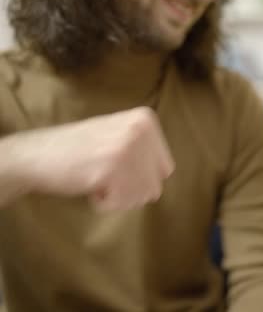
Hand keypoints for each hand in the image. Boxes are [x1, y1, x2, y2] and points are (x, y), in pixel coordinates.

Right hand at [13, 107, 174, 211]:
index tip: (114, 164)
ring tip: (97, 176)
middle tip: (103, 173)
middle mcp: (140, 130)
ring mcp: (126, 149)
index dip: (138, 176)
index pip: (164, 170)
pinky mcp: (110, 170)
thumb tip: (165, 174)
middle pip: (155, 186)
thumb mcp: (120, 134)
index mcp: (146, 120)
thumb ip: (146, 148)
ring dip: (118, 196)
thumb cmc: (79, 149)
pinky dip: (104, 203)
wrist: (36, 154)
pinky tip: (89, 184)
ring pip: (142, 197)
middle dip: (129, 189)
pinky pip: (121, 204)